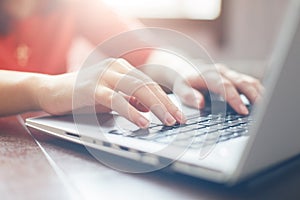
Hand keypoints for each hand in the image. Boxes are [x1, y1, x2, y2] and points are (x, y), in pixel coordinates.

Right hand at [36, 58, 185, 127]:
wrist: (50, 90)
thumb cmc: (82, 95)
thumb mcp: (110, 97)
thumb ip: (129, 99)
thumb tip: (149, 108)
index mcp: (121, 68)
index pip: (150, 83)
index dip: (166, 99)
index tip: (178, 114)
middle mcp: (115, 68)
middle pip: (147, 85)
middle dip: (166, 103)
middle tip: (179, 119)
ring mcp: (103, 76)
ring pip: (136, 89)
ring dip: (155, 106)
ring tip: (167, 121)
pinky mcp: (91, 88)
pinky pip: (116, 99)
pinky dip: (131, 111)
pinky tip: (142, 122)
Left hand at [173, 64, 263, 114]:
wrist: (186, 69)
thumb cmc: (184, 81)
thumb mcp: (180, 88)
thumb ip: (188, 95)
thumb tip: (200, 104)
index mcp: (209, 74)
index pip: (225, 86)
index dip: (235, 98)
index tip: (243, 111)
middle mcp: (222, 72)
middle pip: (242, 81)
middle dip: (253, 95)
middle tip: (262, 109)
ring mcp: (230, 73)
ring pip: (249, 80)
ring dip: (259, 92)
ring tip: (267, 106)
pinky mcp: (234, 77)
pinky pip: (249, 82)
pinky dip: (258, 90)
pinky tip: (264, 101)